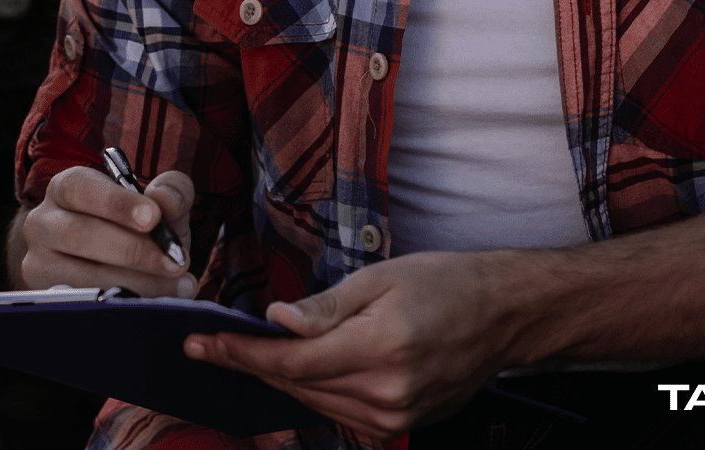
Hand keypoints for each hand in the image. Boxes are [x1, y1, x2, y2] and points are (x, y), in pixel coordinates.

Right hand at [18, 166, 196, 296]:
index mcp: (66, 188)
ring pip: (80, 277)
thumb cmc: (134, 228)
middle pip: (78, 235)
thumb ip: (170, 192)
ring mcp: (38, 263)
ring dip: (134, 284)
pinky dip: (120, 306)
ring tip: (177, 287)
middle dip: (132, 251)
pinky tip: (152, 305)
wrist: (110, 266)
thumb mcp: (156, 205)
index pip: (82, 188)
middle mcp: (42, 222)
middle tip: (174, 263)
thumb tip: (165, 200)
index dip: (117, 203)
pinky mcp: (45, 298)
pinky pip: (81, 306)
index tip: (153, 218)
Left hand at [182, 251, 556, 439]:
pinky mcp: (399, 424)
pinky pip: (338, 411)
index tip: (201, 343)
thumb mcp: (381, 278)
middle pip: (296, 386)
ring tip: (248, 353)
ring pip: (312, 402)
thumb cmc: (446, 284)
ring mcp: (394, 416)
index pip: (290, 362)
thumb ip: (325, 308)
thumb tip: (276, 322)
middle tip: (210, 344)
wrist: (504, 316)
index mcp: (381, 348)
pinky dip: (312, 390)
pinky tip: (297, 369)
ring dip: (279, 379)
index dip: (240, 354)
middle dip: (250, 364)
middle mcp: (387, 392)